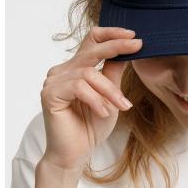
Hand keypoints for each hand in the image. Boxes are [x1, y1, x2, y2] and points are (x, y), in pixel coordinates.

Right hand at [39, 26, 141, 171]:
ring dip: (110, 90)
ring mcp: (54, 81)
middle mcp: (63, 70)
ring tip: (122, 106)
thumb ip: (114, 71)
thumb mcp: (110, 94)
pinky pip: (79, 88)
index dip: (111, 34)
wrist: (76, 154)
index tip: (133, 35)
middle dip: (117, 46)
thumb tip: (129, 48)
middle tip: (137, 45)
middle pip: (92, 50)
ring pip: (89, 73)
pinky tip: (103, 113)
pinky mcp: (50, 93)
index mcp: (76, 67)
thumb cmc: (92, 125)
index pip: (91, 40)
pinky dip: (96, 100)